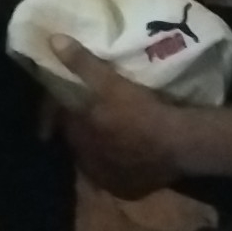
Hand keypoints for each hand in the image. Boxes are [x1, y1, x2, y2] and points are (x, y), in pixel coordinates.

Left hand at [50, 42, 179, 198]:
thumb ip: (82, 63)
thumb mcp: (110, 83)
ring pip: (98, 162)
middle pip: (79, 143)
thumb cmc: (141, 111)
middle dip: (83, 132)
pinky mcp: (129, 190)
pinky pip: (119, 178)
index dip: (66, 111)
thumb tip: (53, 40)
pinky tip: (131, 158)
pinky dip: (121, 168)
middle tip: (95, 118)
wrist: (178, 142)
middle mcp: (88, 162)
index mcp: (78, 136)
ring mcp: (108, 179)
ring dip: (101, 150)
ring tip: (114, 137)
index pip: (62, 122)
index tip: (73, 103)